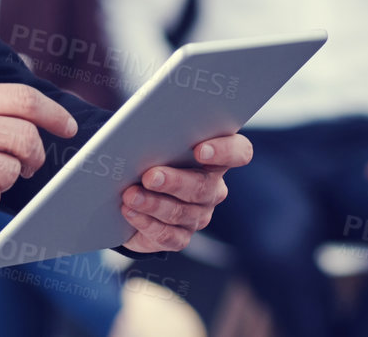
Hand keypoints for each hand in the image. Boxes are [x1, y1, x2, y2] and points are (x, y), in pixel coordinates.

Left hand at [118, 134, 250, 252]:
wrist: (128, 192)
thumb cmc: (147, 155)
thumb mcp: (154, 140)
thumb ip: (160, 134)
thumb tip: (142, 130)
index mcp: (216, 157)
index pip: (239, 152)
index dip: (225, 151)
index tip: (200, 150)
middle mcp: (212, 187)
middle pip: (203, 186)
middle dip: (174, 181)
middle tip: (150, 176)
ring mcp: (199, 214)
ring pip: (181, 212)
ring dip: (153, 203)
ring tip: (130, 195)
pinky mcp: (180, 237)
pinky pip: (168, 235)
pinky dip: (147, 223)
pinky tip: (130, 212)